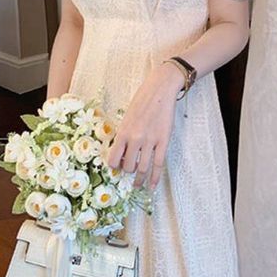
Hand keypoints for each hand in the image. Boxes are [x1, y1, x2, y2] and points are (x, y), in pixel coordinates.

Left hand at [106, 62, 184, 189]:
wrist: (160, 90)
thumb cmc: (142, 100)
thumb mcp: (127, 116)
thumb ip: (124, 134)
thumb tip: (122, 151)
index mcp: (123, 132)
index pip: (113, 159)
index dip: (114, 166)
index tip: (117, 167)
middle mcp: (135, 139)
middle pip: (128, 166)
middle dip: (128, 172)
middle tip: (129, 172)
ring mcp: (150, 141)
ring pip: (142, 169)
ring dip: (139, 180)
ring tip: (138, 185)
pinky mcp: (163, 141)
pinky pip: (158, 165)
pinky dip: (154, 178)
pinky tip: (151, 186)